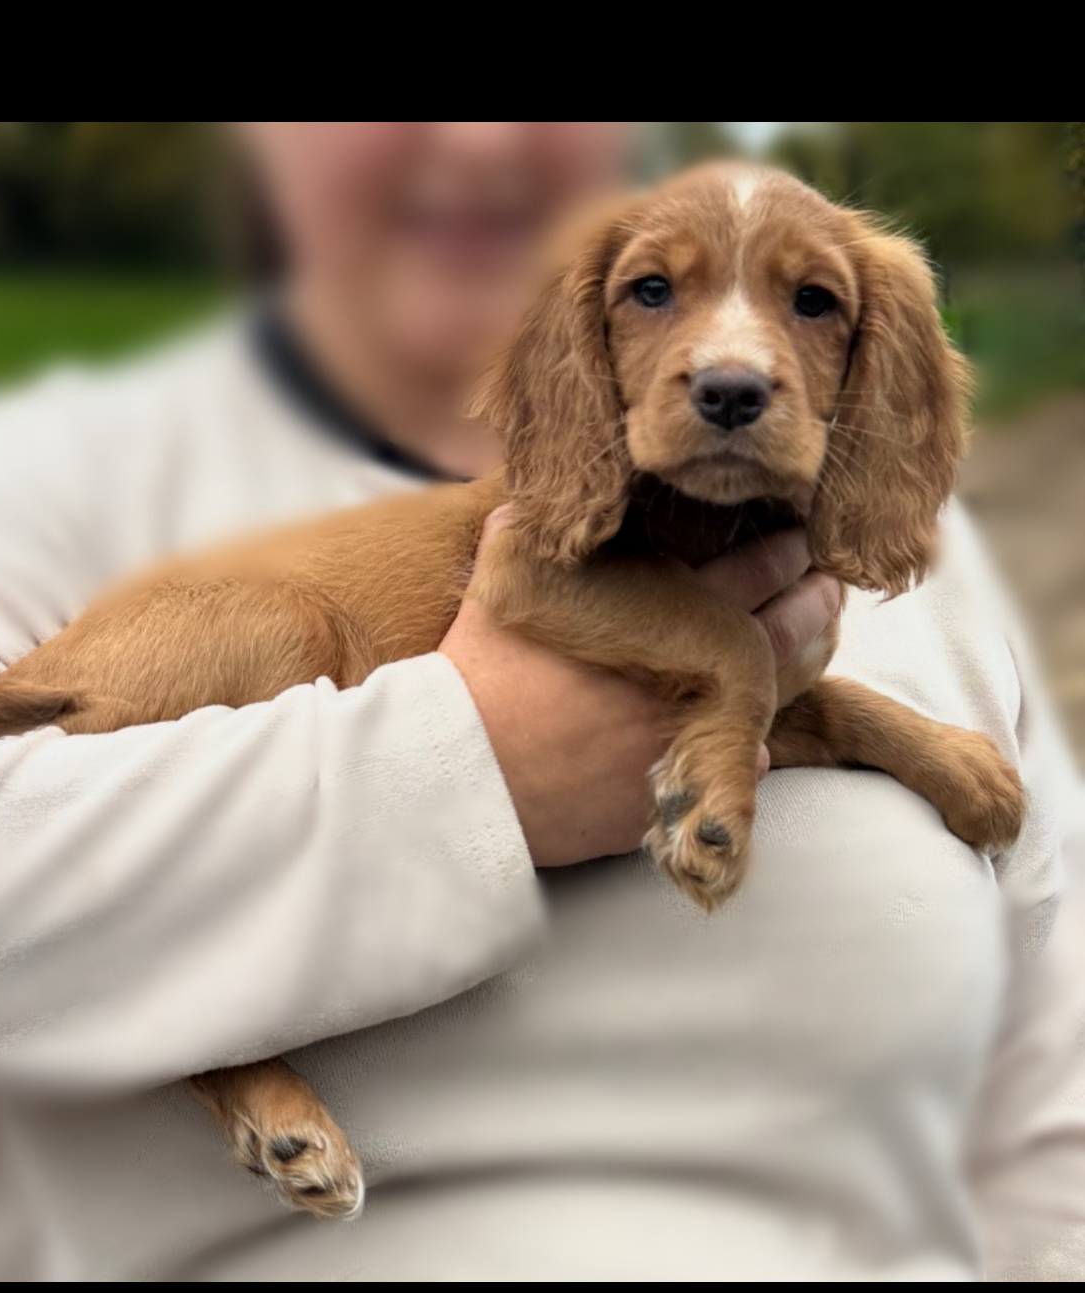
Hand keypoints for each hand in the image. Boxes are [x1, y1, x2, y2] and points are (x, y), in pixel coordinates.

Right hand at [440, 516, 841, 869]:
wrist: (462, 771)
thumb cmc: (480, 673)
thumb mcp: (504, 578)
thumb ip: (539, 529)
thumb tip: (551, 499)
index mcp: (662, 617)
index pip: (754, 570)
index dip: (786, 549)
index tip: (801, 536)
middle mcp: (691, 676)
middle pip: (785, 633)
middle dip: (815, 603)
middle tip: (830, 584)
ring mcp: (689, 738)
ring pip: (775, 702)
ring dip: (802, 667)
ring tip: (816, 641)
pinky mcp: (674, 793)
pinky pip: (735, 768)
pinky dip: (751, 747)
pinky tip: (762, 729)